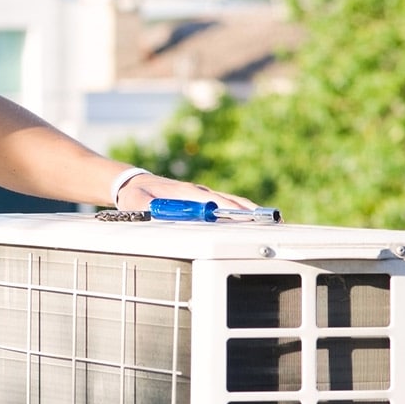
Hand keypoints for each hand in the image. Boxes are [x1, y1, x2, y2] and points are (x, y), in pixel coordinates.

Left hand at [116, 174, 258, 211]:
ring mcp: (201, 195)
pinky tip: (252, 219)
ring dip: (248, 210)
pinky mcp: (202, 200)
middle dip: (248, 210)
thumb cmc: (136, 194)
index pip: (211, 201)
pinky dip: (240, 210)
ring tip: (270, 219)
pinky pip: (225, 204)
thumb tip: (156, 213)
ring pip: (230, 201)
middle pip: (228, 200)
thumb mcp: (136, 202)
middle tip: (269, 219)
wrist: (134, 184)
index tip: (244, 216)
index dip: (228, 209)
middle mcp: (197, 192)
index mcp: (185, 192)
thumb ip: (146, 209)